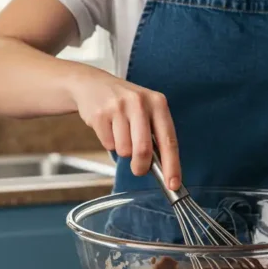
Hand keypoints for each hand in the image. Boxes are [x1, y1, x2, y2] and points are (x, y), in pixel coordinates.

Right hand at [70, 69, 180, 189]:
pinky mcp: (100, 114)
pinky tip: (109, 128)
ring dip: (123, 151)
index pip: (169, 140)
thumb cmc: (126, 103)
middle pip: (144, 150)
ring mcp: (118, 107)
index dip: (172, 165)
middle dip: (141, 166)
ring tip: (120, 134)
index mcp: (158, 103)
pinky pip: (108, 145)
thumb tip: (165, 169)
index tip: (173, 184)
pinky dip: (109, 143)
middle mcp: (139, 103)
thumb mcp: (147, 110)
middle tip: (138, 169)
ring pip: (124, 150)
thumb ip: (156, 135)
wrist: (93, 84)